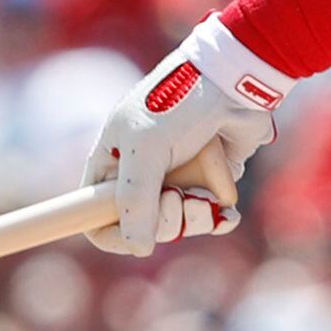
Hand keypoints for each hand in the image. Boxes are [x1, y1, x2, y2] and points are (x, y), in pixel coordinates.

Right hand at [84, 17, 287, 256]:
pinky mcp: (210, 181)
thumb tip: (138, 248)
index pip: (93, 213)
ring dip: (193, 218)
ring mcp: (177, 178)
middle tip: (177, 199)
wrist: (236, 82)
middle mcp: (142, 173)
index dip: (110, 232)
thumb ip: (136, 199)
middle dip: (163, 221)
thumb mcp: (147, 147)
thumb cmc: (182, 103)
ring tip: (205, 199)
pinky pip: (209, 217)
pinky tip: (225, 213)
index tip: (132, 238)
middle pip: (141, 226)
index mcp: (112, 160)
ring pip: (179, 225)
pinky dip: (217, 217)